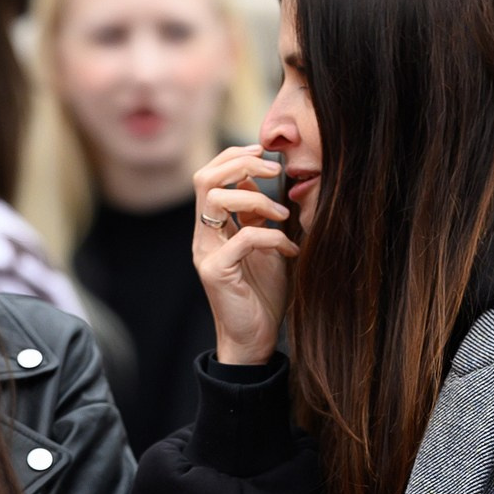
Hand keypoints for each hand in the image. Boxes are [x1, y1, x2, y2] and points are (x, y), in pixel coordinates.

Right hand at [193, 143, 297, 365]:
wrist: (254, 341)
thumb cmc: (262, 296)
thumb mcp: (266, 246)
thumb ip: (261, 215)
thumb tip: (264, 179)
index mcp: (212, 227)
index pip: (210, 176)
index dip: (234, 156)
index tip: (266, 152)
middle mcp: (203, 236)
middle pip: (205, 178)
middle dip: (242, 163)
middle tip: (274, 168)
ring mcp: (206, 253)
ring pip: (217, 200)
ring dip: (256, 199)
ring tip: (283, 215)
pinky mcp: (217, 272)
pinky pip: (243, 238)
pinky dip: (272, 236)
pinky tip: (290, 251)